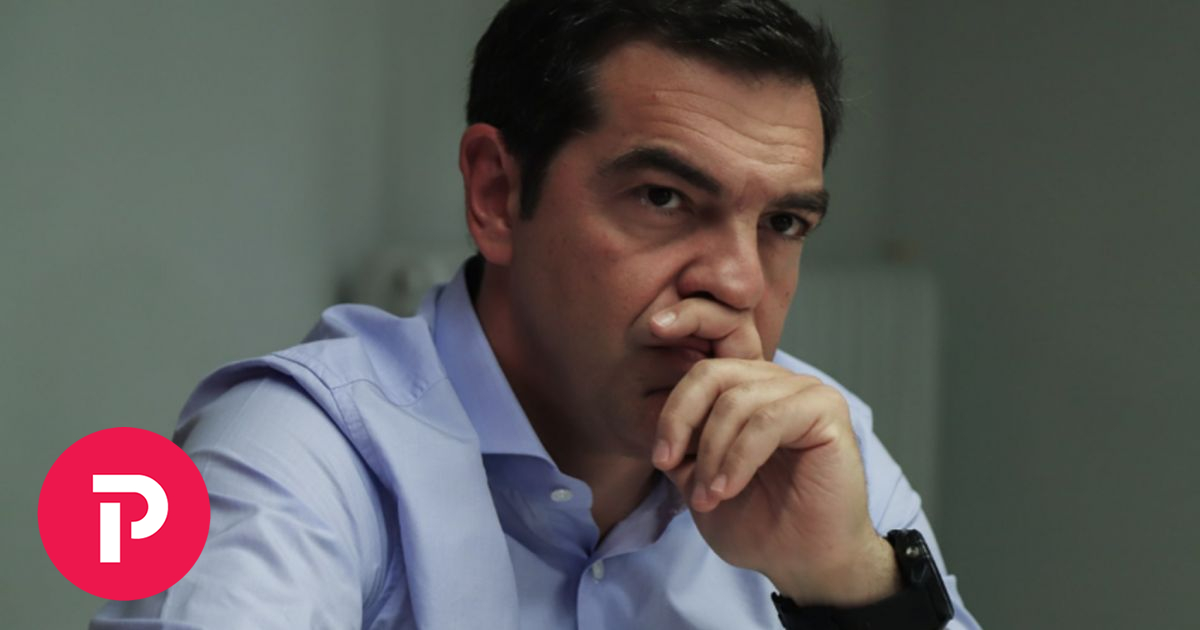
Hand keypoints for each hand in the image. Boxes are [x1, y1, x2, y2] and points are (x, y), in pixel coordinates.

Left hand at [648, 298, 899, 605]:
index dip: (672, 412)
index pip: (700, 375)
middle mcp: (778, 383)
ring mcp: (805, 392)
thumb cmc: (761, 523)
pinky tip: (729, 488)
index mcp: (749, 390)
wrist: (805, 562)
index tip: (659, 459)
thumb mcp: (701, 482)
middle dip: (681, 421)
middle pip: (713, 375)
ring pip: (737, 401)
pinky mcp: (826, 410)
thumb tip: (658, 428)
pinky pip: (768, 420)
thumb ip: (682, 449)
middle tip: (668, 465)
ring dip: (712, 453)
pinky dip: (740, 457)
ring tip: (708, 495)